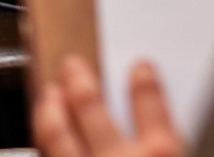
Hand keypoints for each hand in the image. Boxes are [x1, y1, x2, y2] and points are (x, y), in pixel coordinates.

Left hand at [34, 56, 182, 156]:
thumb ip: (171, 146)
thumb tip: (171, 131)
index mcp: (161, 155)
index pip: (150, 101)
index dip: (144, 81)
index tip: (140, 67)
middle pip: (91, 107)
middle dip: (79, 81)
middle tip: (73, 65)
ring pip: (58, 135)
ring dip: (50, 110)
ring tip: (49, 94)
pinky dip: (42, 141)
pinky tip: (41, 136)